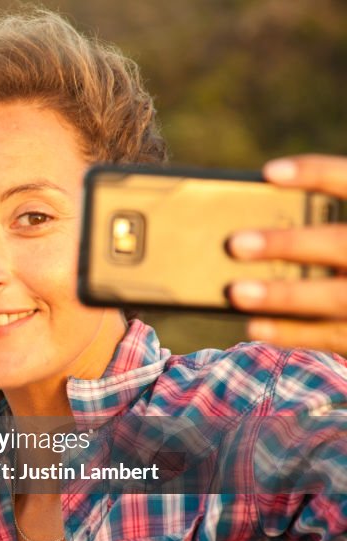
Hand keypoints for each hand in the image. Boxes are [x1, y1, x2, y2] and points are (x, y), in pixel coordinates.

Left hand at [226, 154, 346, 355]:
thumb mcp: (344, 233)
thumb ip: (315, 226)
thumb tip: (241, 233)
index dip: (316, 174)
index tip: (269, 173)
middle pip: (340, 244)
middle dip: (289, 244)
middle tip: (235, 244)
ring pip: (336, 296)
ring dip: (284, 295)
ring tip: (235, 292)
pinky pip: (332, 335)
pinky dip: (293, 332)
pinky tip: (255, 326)